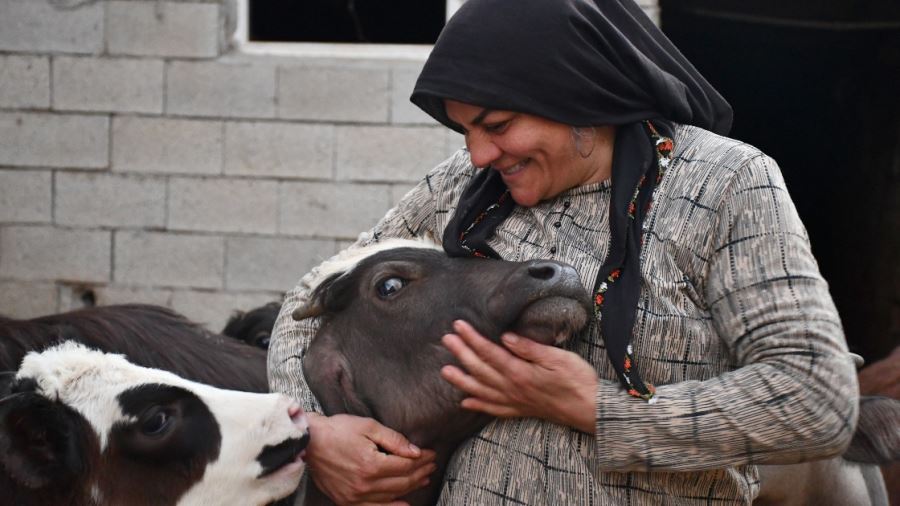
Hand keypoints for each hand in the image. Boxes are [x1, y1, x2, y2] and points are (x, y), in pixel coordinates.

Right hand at [305, 413, 436, 504]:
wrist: (309, 442)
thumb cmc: (338, 430)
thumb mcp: (368, 427)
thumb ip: (394, 440)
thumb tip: (416, 452)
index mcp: (371, 464)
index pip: (406, 465)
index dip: (422, 459)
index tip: (432, 454)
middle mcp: (364, 484)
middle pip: (402, 482)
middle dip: (420, 472)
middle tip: (432, 465)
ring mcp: (355, 496)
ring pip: (392, 496)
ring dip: (411, 488)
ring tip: (424, 479)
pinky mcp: (347, 501)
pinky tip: (405, 504)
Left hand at [440, 320, 597, 433]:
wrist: (591, 409)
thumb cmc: (578, 380)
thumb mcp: (557, 357)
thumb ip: (529, 348)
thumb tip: (506, 337)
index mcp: (520, 373)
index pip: (489, 352)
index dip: (472, 338)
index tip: (458, 326)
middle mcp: (512, 389)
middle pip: (480, 369)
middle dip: (461, 353)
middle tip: (446, 339)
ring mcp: (515, 402)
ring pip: (481, 391)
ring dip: (462, 380)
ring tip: (445, 371)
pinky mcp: (521, 410)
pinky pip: (494, 410)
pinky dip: (478, 406)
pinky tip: (466, 402)